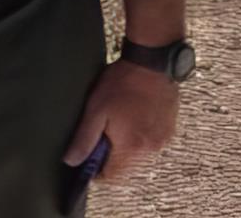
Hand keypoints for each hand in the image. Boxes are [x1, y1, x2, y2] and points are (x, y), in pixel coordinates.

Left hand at [62, 60, 179, 179]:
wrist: (150, 64)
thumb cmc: (122, 84)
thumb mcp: (95, 110)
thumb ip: (84, 139)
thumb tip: (72, 160)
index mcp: (131, 147)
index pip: (111, 176)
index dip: (95, 171)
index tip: (87, 158)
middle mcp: (150, 149)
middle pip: (125, 168)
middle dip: (110, 156)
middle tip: (101, 132)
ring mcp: (162, 140)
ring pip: (137, 156)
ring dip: (125, 146)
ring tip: (117, 121)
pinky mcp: (168, 131)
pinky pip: (149, 144)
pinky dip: (138, 137)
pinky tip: (131, 118)